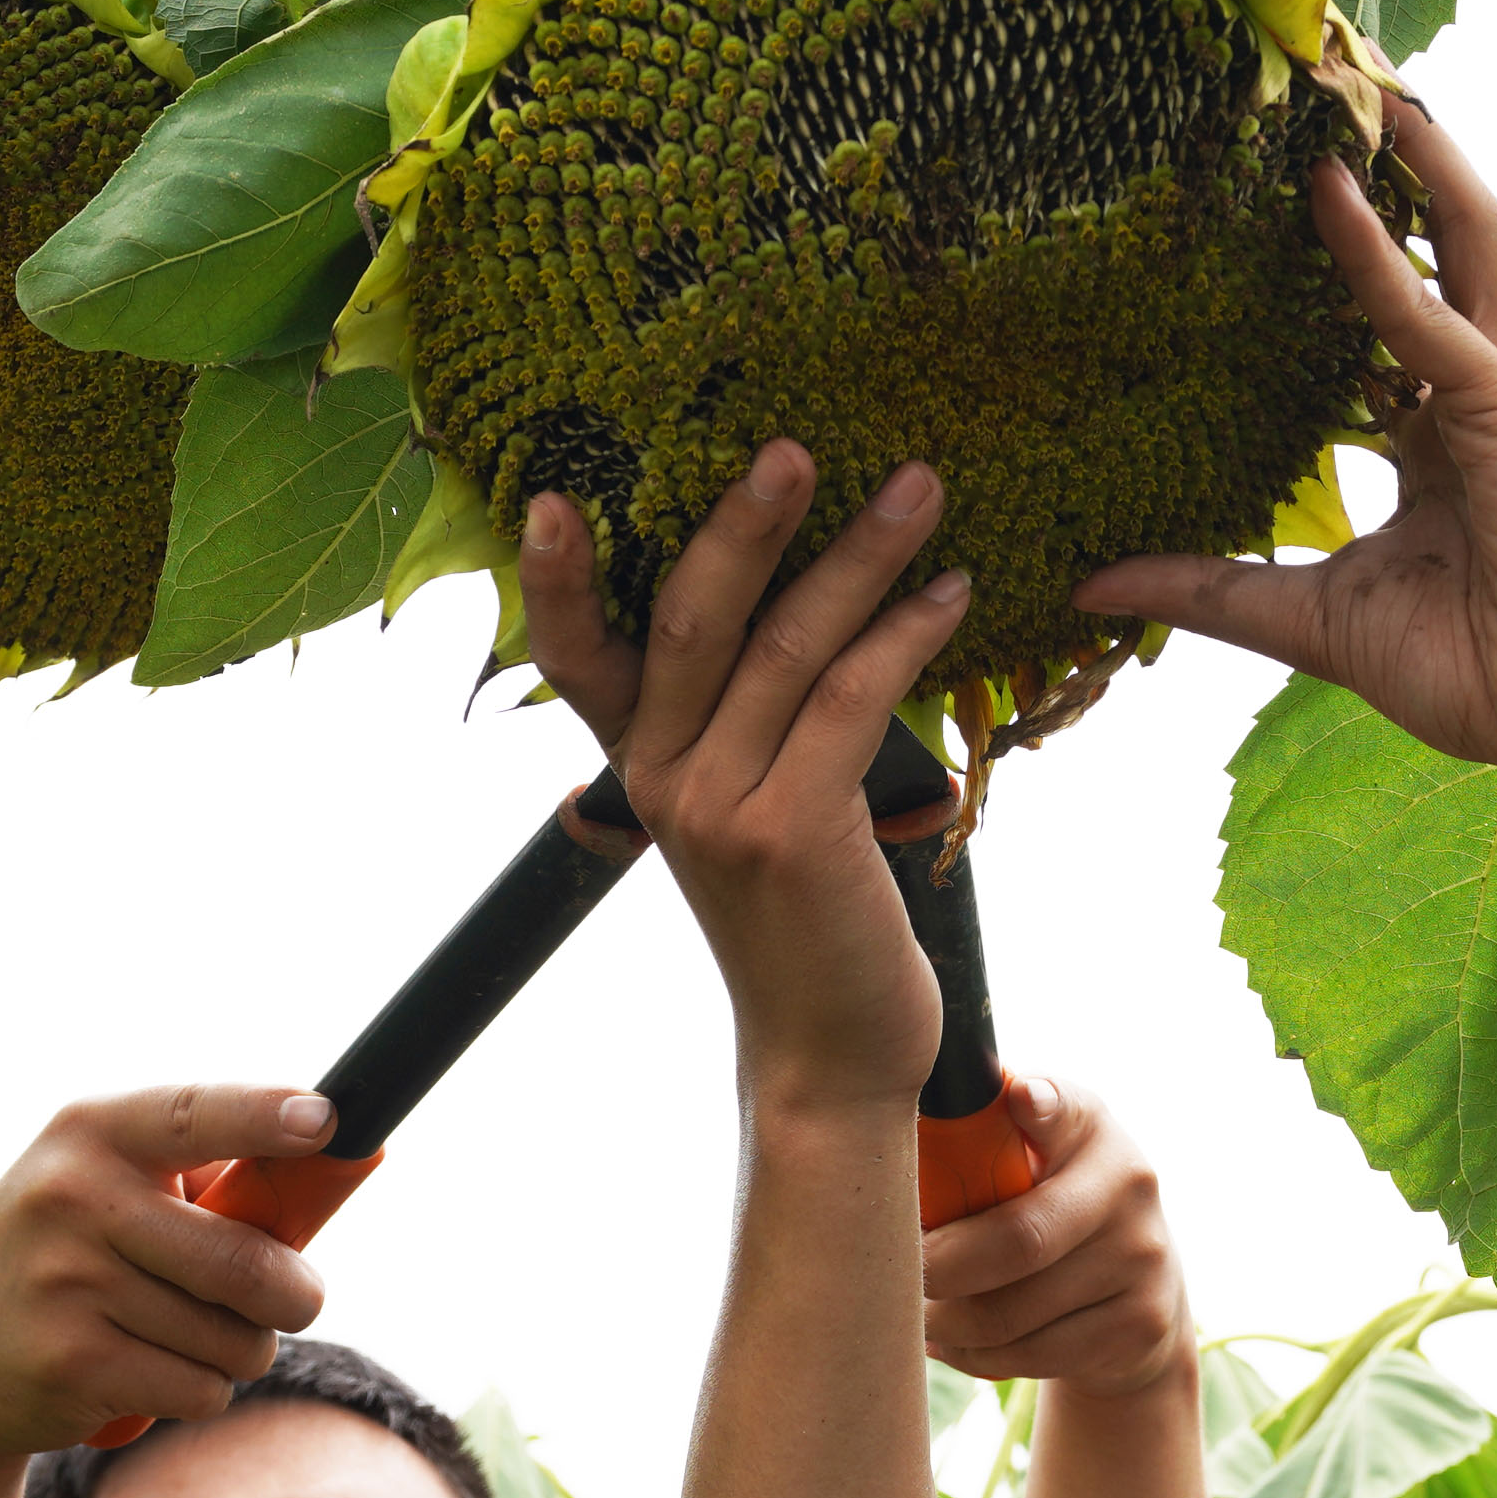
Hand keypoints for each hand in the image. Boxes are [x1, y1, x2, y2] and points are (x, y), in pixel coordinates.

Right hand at [0, 1087, 331, 1456]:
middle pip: (249, 1261)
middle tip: (294, 1301)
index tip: (327, 1121)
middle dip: (296, 1296)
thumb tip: (341, 1164)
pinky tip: (142, 1375)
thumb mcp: (105, 1191)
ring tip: (180, 1337)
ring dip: (238, 1352)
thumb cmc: (66, 1261)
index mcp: (91, 1131)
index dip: (267, 1116)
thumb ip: (205, 1182)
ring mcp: (66, 1281)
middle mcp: (72, 1195)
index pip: (196, 1113)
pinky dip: (198, 1393)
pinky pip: (201, 1389)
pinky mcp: (70, 1363)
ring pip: (235, 1338)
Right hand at [522, 441, 966, 1119]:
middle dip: (744, 521)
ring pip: (784, 646)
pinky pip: (847, 702)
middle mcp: (664, 778)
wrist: (829, 1055)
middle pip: (689, 618)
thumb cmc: (806, 922)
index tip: (544, 493)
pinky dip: (904, 637)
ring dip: (859, 556)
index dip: (553, 578)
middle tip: (795, 442)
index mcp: (642, 765)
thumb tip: (798, 609)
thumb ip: (747, 728)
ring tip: (919, 487)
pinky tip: (952, 594)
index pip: (574, 656)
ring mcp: (721, 807)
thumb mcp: (752, 816)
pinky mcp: (793, 833)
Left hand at [923, 1074, 1189, 1392]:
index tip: (1019, 1102)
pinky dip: (970, 1355)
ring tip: (914, 1313)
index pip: (1062, 1107)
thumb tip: (881, 1141)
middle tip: (892, 1275)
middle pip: (1017, 1239)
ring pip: (1009, 1312)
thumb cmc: (1045, 1207)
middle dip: (936, 1267)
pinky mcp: (1139, 1325)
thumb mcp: (1029, 1155)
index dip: (1038, 1106)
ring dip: (942, 1322)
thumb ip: (977, 1138)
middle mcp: (1129, 1183)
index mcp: (1087, 1126)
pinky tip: (949, 1342)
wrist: (1138, 1288)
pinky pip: (1027, 1355)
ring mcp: (1142, 1259)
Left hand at [1078, 105, 1496, 791]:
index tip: (1258, 192)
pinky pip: (1428, 313)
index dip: (1333, 249)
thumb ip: (1211, 587)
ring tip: (1344, 72)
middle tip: (1313, 84)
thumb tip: (1093, 582)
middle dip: (1385, 163)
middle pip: (1432, 244)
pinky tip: (1326, 189)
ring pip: (1454, 238)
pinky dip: (1378, 252)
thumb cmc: (1473, 670)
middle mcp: (1471, 390)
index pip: (1379, 312)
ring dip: (1403, 155)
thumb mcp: (1312, 617)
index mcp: (1435, 432)